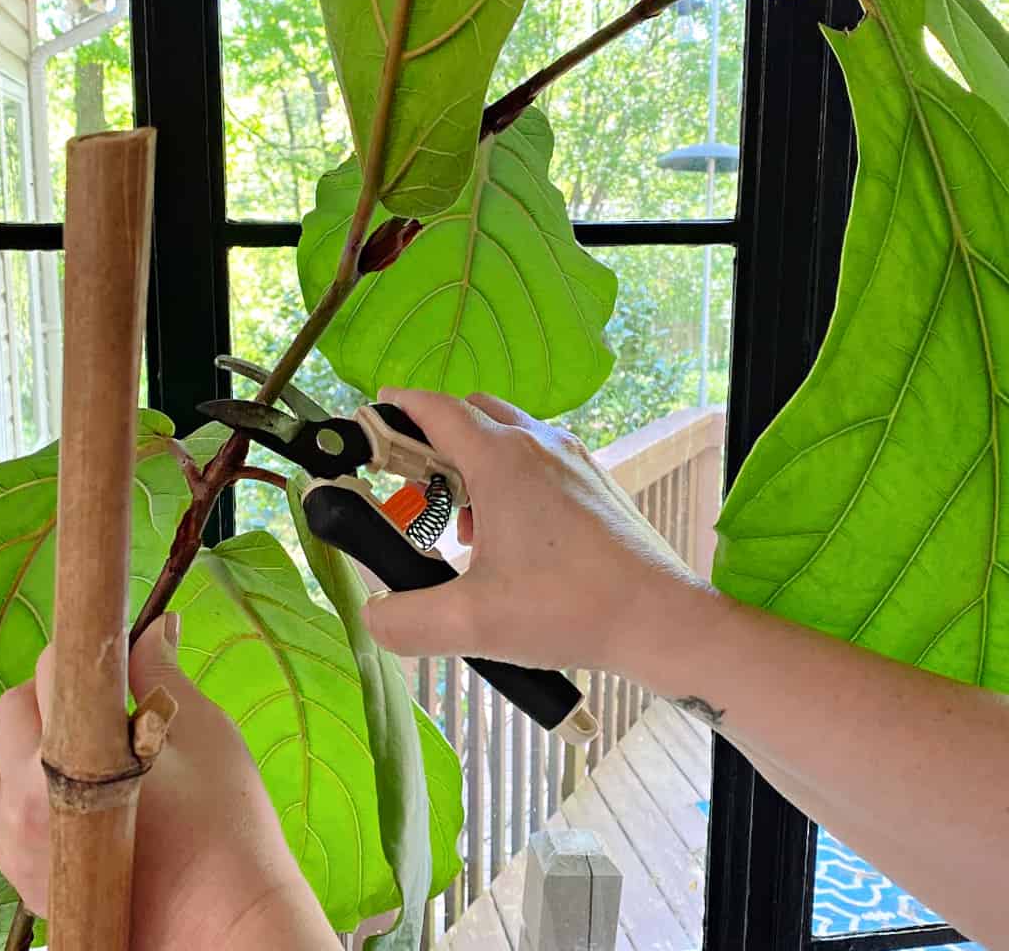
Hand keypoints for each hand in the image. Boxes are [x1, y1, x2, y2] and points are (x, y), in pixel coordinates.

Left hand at [0, 615, 335, 949]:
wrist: (220, 924)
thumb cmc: (222, 825)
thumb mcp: (202, 733)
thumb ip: (162, 673)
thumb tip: (156, 625)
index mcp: (70, 753)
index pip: (55, 667)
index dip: (90, 645)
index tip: (117, 644)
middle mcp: (26, 799)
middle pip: (12, 708)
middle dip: (54, 688)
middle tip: (109, 697)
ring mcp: (15, 845)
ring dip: (22, 739)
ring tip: (78, 745)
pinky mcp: (19, 878)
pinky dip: (16, 786)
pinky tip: (68, 788)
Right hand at [362, 389, 719, 692]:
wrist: (660, 617)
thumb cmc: (569, 608)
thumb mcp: (472, 623)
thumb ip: (405, 621)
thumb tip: (374, 614)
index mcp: (502, 459)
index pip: (435, 408)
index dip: (396, 408)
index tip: (370, 419)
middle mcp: (538, 442)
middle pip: (470, 413)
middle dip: (431, 440)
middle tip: (410, 485)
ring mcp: (572, 457)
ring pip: (506, 433)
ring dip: (471, 461)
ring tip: (459, 522)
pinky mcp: (594, 479)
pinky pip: (536, 456)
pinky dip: (506, 476)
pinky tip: (507, 536)